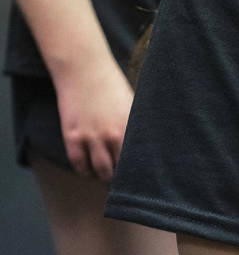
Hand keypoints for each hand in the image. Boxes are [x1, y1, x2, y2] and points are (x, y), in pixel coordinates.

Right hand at [53, 57, 132, 179]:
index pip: (138, 161)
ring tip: (107, 178)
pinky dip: (84, 171)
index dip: (139, 173)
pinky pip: (78, 163)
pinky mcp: (72, 135)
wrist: (84, 70)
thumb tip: (150, 145)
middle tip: (124, 184)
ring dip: (103, 178)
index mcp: (130, 128)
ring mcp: (91, 136)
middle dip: (122, 179)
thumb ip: (138, 126)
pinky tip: (89, 171)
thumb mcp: (132, 105)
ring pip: (99, 170)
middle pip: (120, 170)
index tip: (142, 180)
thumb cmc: (112, 86)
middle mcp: (112, 135)